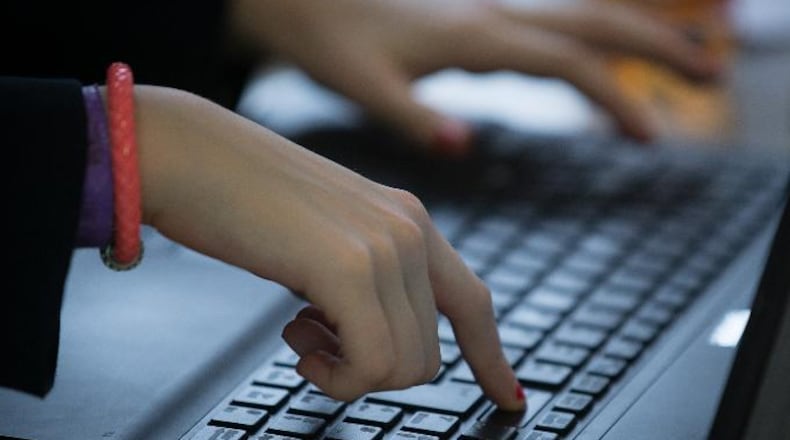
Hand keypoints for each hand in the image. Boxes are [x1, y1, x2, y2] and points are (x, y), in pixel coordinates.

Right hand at [134, 85, 524, 408]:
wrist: (190, 153)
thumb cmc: (243, 196)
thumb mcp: (326, 236)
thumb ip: (364, 276)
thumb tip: (371, 339)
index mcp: (409, 219)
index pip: (473, 302)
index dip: (491, 358)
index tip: (509, 397)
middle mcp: (409, 231)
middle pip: (428, 354)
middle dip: (373, 369)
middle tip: (315, 340)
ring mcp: (386, 248)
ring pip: (403, 367)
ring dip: (348, 372)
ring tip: (299, 332)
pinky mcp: (350, 269)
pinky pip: (371, 366)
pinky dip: (335, 378)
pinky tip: (297, 343)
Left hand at [229, 0, 719, 154]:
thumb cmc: (327, 39)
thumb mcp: (364, 85)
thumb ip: (413, 117)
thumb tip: (462, 145)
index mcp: (474, 36)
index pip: (567, 64)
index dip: (615, 97)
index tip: (649, 136)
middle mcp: (491, 17)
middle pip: (595, 24)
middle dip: (657, 48)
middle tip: (711, 76)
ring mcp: (488, 15)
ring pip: (580, 19)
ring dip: (635, 41)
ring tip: (682, 67)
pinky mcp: (476, 22)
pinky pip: (550, 29)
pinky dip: (590, 47)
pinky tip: (598, 70)